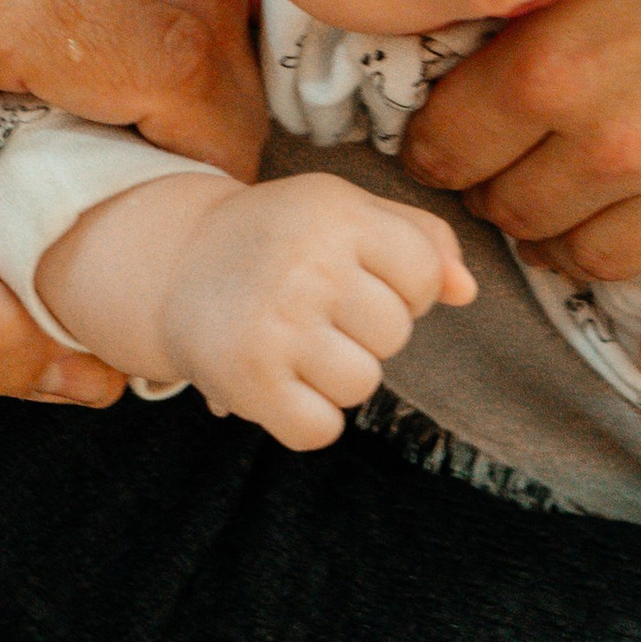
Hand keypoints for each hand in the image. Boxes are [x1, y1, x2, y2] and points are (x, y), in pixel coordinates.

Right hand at [43, 167, 472, 450]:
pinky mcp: (246, 379)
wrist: (174, 264)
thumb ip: (422, 238)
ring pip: (361, 384)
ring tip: (297, 345)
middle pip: (395, 334)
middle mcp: (307, 266)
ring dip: (336, 376)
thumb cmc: (280, 239)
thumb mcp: (348, 211)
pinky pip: (319, 430)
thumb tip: (466, 292)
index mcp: (338, 214)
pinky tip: (282, 383)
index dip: (404, 287)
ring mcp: (275, 325)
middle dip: (366, 330)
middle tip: (315, 310)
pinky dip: (306, 419)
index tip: (360, 279)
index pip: (425, 276)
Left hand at [406, 0, 640, 377]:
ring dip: (576, 254)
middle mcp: (625, 141)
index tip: (456, 138)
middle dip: (507, 195)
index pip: (446, 147)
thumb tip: (458, 1)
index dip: (441, 143)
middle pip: (518, 213)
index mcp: (560, 61)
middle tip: (520, 172)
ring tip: (579, 227)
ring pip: (599, 266)